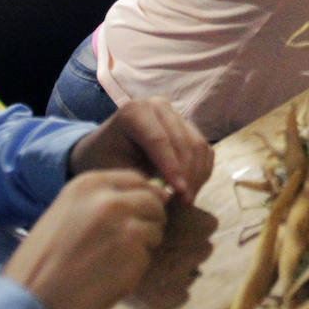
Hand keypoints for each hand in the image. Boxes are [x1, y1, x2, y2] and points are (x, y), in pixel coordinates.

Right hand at [1, 170, 168, 308]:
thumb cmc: (44, 260)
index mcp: (90, 184)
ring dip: (142, 245)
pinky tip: (108, 275)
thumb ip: (104, 199)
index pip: (138, 179)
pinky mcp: (135, 255)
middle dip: (148, 220)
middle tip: (125, 242)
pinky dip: (135, 268)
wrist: (30, 298)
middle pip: (154, 201)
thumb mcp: (68, 212)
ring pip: (155, 229)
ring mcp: (126, 226)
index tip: (137, 212)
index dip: (142, 196)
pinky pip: (148, 256)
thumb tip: (158, 194)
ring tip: (109, 260)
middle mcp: (111, 199)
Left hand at [67, 98, 211, 205]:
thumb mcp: (115, 171)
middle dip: (187, 174)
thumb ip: (140, 180)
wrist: (104, 151)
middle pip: (183, 141)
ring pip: (198, 144)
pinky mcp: (187, 125)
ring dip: (197, 174)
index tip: (178, 193)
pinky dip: (202, 170)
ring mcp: (175, 114)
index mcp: (134, 112)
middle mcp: (158, 106)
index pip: (159, 140)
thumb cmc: (104, 162)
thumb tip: (167, 196)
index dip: (172, 167)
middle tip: (185, 202)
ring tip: (187, 199)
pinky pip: (204, 148)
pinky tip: (192, 189)